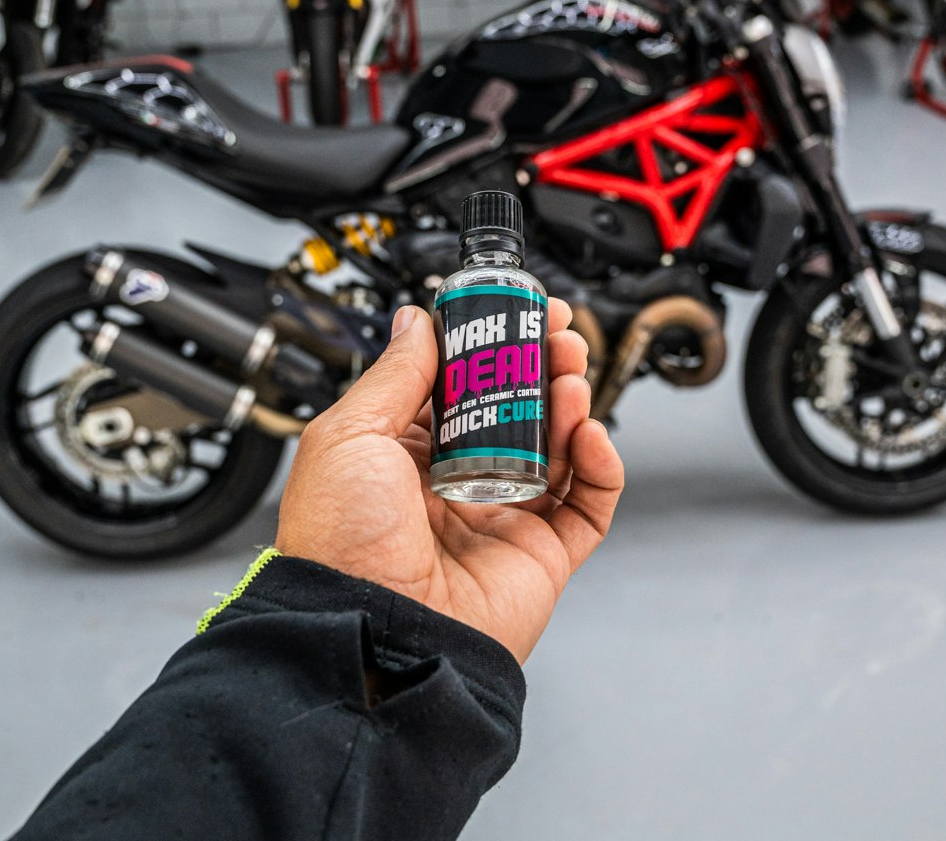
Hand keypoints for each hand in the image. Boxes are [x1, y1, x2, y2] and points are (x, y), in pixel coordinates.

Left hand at [274, 300, 624, 662]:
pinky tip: (589, 434)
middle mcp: (458, 482)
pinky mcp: (541, 553)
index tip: (516, 314)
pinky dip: (601, 465)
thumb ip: (394, 374)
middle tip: (559, 335)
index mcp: (407, 454)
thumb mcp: (350, 434)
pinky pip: (589, 504)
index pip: (464, 386)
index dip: (494, 348)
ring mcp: (502, 517)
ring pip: (557, 448)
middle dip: (542, 366)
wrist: (374, 632)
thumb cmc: (344, 541)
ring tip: (572, 374)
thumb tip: (415, 321)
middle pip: (518, 410)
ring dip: (572, 403)